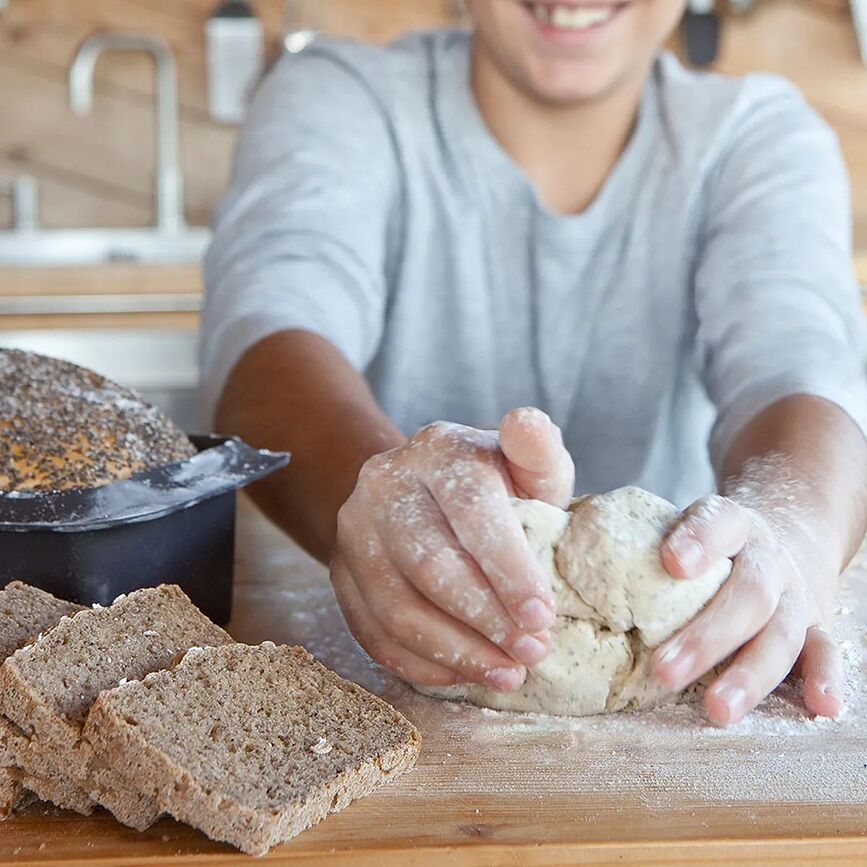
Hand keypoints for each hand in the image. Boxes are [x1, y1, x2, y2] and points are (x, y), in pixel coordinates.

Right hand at [330, 407, 574, 690]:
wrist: (418, 493)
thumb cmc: (491, 488)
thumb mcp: (524, 465)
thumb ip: (537, 450)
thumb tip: (527, 423)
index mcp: (439, 450)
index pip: (471, 510)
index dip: (508, 569)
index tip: (542, 616)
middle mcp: (385, 483)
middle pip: (430, 565)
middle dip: (485, 619)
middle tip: (532, 653)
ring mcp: (354, 530)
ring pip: (397, 606)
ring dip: (455, 651)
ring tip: (505, 673)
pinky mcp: (340, 572)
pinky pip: (371, 631)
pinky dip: (419, 664)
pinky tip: (461, 675)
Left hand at [652, 494, 843, 724]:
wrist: (782, 535)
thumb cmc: (706, 540)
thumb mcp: (680, 521)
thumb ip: (631, 532)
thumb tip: (548, 543)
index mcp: (732, 523)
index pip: (719, 521)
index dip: (699, 539)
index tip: (671, 562)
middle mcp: (768, 558)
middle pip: (747, 593)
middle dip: (706, 635)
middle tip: (662, 670)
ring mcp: (795, 594)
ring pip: (781, 632)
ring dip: (750, 673)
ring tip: (717, 709)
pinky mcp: (815, 625)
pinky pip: (825, 650)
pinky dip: (826, 678)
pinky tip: (820, 710)